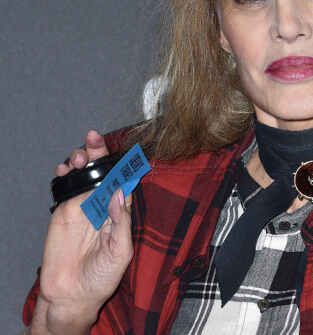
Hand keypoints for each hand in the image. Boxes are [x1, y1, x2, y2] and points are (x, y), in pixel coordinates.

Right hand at [30, 131, 133, 333]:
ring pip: (85, 174)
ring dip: (82, 159)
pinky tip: (66, 169)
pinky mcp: (64, 210)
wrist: (72, 295)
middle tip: (95, 138)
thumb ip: (121, 223)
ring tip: (79, 157)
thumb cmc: (102, 277)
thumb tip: (120, 193)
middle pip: (104, 170)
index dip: (124, 165)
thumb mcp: (120, 252)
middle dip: (100, 152)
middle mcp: (104, 203)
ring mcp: (83, 204)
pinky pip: (66, 187)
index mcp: (122, 210)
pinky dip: (65, 175)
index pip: (125, 180)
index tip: (124, 151)